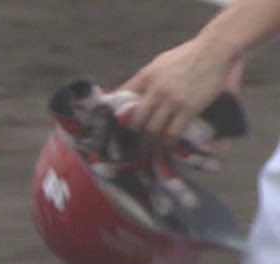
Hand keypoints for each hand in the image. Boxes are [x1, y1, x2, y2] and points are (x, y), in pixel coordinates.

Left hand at [118, 36, 242, 140]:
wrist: (215, 49)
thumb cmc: (189, 54)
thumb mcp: (160, 62)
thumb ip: (147, 78)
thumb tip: (134, 93)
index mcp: (146, 76)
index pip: (123, 97)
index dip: (119, 111)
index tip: (120, 120)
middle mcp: (155, 90)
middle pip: (136, 119)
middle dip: (135, 131)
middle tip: (136, 137)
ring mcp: (172, 100)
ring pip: (152, 129)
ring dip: (150, 140)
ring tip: (151, 144)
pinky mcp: (188, 108)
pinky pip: (173, 132)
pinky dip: (168, 141)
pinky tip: (168, 143)